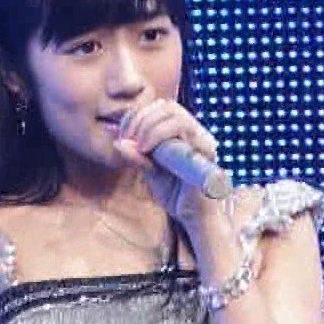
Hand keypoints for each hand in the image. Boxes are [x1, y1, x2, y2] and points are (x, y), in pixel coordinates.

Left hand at [111, 99, 222, 226]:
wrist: (193, 216)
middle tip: (128, 140)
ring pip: (176, 116)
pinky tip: (148, 152)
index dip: (138, 115)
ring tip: (139, 147)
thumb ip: (136, 156)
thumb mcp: (149, 171)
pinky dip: (160, 137)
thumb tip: (118, 142)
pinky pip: (185, 133)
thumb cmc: (174, 192)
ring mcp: (203, 140)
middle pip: (168, 107)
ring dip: (151, 127)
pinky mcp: (206, 152)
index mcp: (182, 132)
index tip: (123, 135)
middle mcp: (195, 131)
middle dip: (142, 120)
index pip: (159, 108)